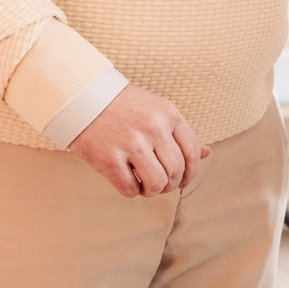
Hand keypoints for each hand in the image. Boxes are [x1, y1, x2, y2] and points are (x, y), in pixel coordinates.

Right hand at [69, 84, 206, 197]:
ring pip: (157, 183)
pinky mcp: (108, 159)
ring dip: (152, 190)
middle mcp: (153, 128)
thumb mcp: (157, 110)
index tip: (183, 181)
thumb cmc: (121, 105)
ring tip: (144, 185)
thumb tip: (207, 153)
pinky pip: (130, 189)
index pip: (193, 152)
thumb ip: (180, 133)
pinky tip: (127, 181)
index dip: (191, 173)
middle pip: (176, 171)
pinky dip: (132, 191)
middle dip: (170, 184)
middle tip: (159, 184)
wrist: (80, 96)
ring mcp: (131, 143)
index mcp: (169, 114)